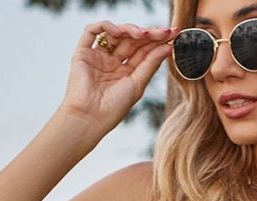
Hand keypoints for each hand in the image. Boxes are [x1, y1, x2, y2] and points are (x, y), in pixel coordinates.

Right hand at [60, 19, 175, 132]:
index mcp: (126, 72)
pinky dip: (106, 26)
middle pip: (131, 40)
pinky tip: (119, 31)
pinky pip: (92, 31)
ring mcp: (98, 56)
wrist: (90, 118)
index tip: (173, 34)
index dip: (157, 41)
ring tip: (143, 34)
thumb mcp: (137, 84)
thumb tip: (168, 47)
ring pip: (115, 33)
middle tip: (164, 31)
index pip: (142, 50)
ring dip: (130, 29)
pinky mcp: (83, 52)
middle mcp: (112, 62)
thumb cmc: (113, 108)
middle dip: (148, 33)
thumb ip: (151, 64)